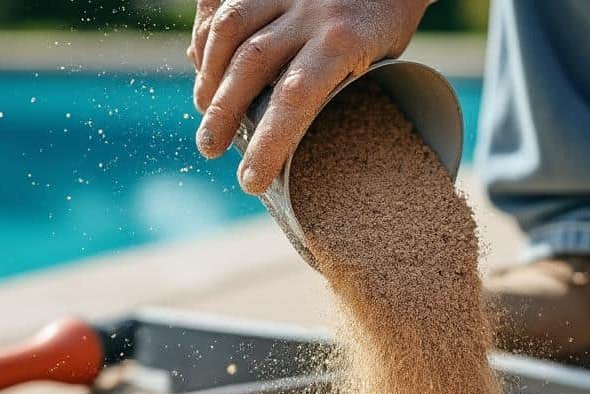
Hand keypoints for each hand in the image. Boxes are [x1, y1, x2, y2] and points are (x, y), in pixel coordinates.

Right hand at [188, 0, 431, 193]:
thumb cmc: (388, 21)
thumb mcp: (380, 60)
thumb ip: (334, 87)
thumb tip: (287, 129)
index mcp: (346, 41)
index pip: (296, 100)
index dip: (268, 144)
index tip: (250, 180)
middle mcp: (312, 11)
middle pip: (251, 64)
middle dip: (222, 112)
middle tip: (209, 147)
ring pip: (231, 28)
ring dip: (210, 72)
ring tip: (203, 106)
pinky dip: (206, 31)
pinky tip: (201, 59)